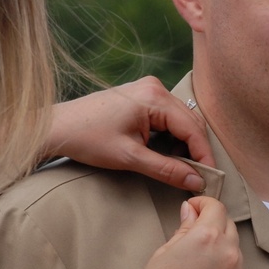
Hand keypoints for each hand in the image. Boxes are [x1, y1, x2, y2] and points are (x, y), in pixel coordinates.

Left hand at [45, 76, 214, 191]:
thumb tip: (196, 181)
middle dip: (197, 150)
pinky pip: (168, 116)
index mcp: (155, 97)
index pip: (193, 128)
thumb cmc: (88, 139)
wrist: (57, 127)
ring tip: (184, 169)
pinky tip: (170, 153)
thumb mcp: (130, 157)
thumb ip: (166, 169)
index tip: (210, 178)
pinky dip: (173, 135)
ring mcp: (148, 89)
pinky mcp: (141, 95)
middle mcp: (155, 87)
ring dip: (186, 143)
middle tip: (199, 178)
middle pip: (191, 122)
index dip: (204, 155)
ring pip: (181, 119)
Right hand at [130, 196, 242, 268]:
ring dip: (219, 238)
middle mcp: (227, 250)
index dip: (202, 203)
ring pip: (233, 242)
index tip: (191, 208)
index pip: (215, 206)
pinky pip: (234, 261)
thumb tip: (190, 211)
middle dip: (212, 219)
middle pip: (227, 222)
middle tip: (192, 227)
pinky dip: (223, 257)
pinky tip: (205, 268)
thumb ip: (183, 229)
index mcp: (206, 236)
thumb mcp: (164, 253)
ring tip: (198, 251)